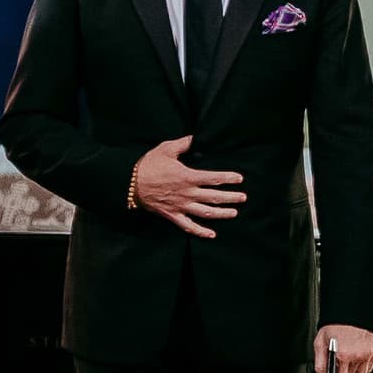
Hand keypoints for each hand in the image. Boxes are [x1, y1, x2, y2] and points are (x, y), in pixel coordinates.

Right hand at [130, 135, 244, 238]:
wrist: (129, 183)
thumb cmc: (148, 165)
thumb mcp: (166, 149)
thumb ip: (183, 144)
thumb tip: (196, 138)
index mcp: (187, 177)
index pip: (213, 178)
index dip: (228, 178)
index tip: (239, 178)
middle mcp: (187, 193)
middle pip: (214, 197)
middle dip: (230, 197)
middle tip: (243, 197)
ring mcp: (181, 206)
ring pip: (205, 213)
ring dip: (221, 214)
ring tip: (234, 212)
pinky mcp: (172, 215)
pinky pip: (188, 226)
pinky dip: (200, 231)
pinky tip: (211, 234)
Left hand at [315, 323, 372, 372]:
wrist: (350, 311)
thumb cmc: (334, 326)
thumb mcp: (320, 344)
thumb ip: (320, 366)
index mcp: (343, 355)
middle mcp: (357, 356)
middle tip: (339, 372)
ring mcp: (367, 354)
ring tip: (348, 363)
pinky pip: (368, 368)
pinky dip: (362, 366)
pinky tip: (356, 357)